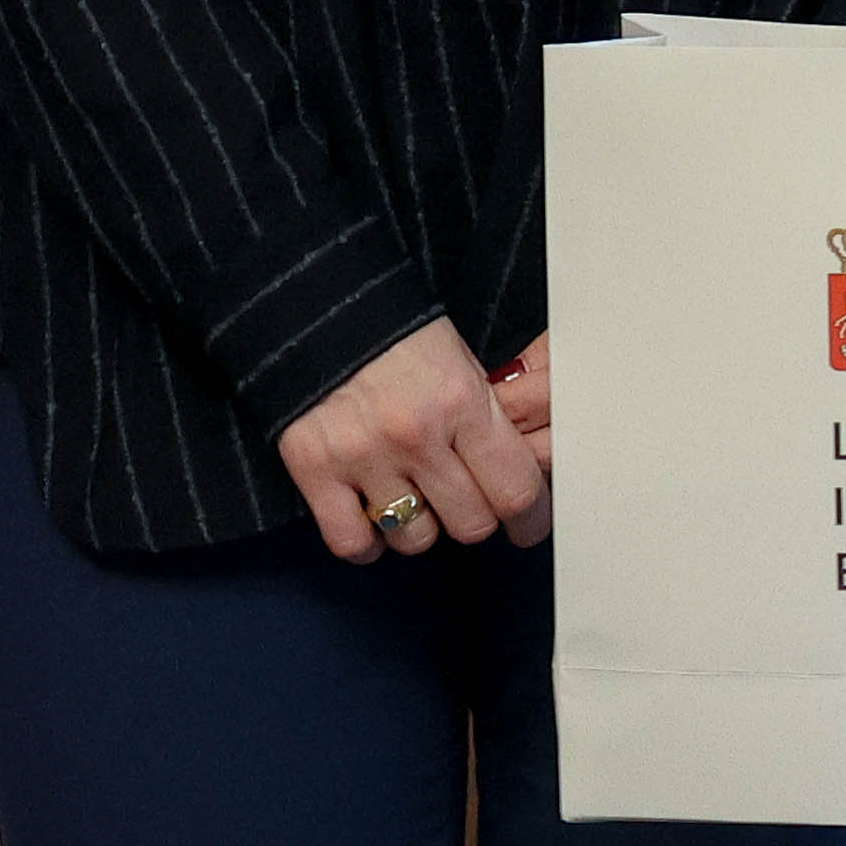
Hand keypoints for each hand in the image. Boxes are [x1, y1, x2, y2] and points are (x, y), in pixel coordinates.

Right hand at [278, 316, 551, 558]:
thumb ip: (488, 419)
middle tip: (466, 500)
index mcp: (462, 400)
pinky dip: (366, 543)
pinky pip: (351, 541)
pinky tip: (371, 522)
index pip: (516, 490)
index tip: (527, 522)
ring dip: (420, 527)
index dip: (530, 518)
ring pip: (415, 538)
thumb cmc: (394, 330)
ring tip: (414, 498)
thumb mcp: (461, 360)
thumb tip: (518, 473)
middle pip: (471, 524)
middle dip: (475, 517)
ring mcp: (363, 455)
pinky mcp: (314, 468)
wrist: (316, 302)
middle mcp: (416, 434)